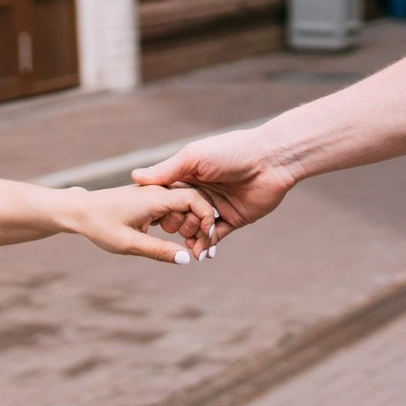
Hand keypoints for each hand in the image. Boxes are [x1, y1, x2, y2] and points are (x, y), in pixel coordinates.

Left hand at [57, 184, 219, 263]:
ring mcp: (155, 194)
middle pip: (195, 203)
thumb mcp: (130, 244)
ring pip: (186, 207)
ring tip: (188, 248)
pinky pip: (174, 209)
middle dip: (201, 227)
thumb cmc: (101, 225)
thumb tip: (188, 259)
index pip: (195, 200)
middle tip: (198, 253)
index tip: (206, 243)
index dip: (207, 220)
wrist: (79, 211)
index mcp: (156, 197)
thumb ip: (160, 251)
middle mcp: (159, 191)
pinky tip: (179, 241)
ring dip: (190, 227)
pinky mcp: (151, 200)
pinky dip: (181, 224)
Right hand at [132, 128, 297, 234]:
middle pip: (180, 215)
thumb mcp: (193, 157)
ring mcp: (217, 206)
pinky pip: (216, 236)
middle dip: (176, 224)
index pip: (167, 196)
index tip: (150, 218)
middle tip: (176, 227)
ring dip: (191, 238)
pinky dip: (207, 245)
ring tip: (187, 247)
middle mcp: (201, 191)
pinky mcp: (234, 219)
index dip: (159, 208)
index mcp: (189, 175)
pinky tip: (199, 254)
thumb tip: (134, 176)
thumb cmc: (230, 151)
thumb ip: (166, 171)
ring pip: (197, 228)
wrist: (270, 160)